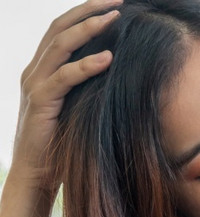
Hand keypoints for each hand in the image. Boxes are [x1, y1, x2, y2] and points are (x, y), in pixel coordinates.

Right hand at [10, 0, 119, 192]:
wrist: (37, 174)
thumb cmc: (64, 143)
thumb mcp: (80, 107)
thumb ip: (91, 87)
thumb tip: (123, 72)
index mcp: (43, 68)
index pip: (63, 28)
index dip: (86, 11)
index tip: (115, 3)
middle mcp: (35, 70)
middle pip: (60, 27)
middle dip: (89, 9)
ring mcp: (35, 84)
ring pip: (59, 45)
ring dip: (89, 28)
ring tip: (115, 17)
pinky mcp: (40, 103)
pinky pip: (63, 78)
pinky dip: (86, 66)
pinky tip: (108, 58)